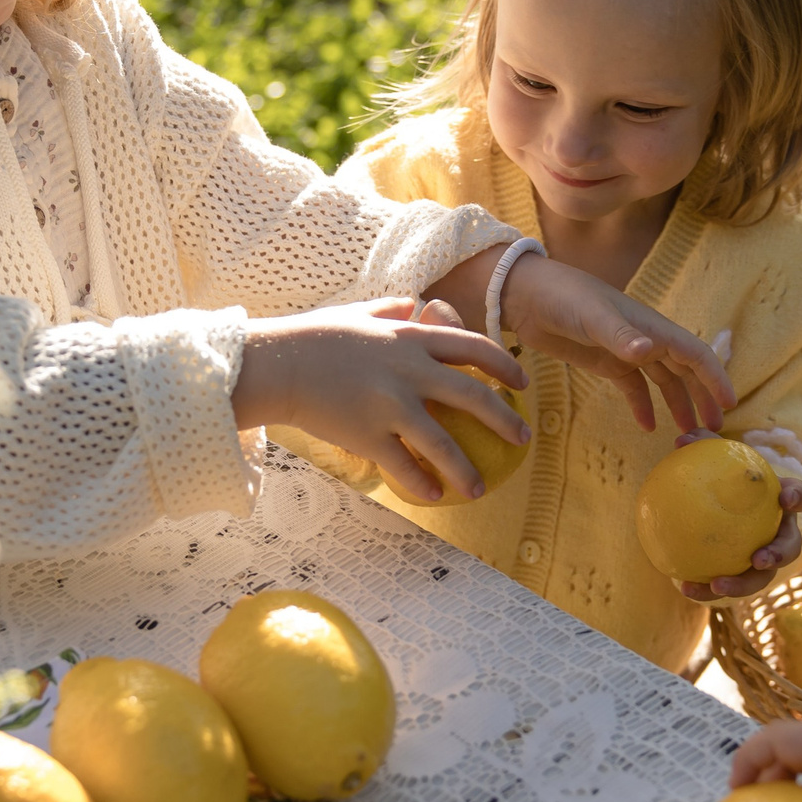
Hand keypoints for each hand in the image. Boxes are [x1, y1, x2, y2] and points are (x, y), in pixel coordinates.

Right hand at [231, 299, 528, 502]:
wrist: (277, 365)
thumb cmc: (313, 338)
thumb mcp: (358, 314)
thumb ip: (391, 310)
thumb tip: (413, 305)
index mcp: (411, 339)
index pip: (473, 348)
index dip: (505, 365)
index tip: (523, 382)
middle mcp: (409, 371)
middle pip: (472, 396)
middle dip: (505, 419)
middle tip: (524, 437)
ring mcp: (390, 405)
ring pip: (443, 442)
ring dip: (466, 469)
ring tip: (480, 490)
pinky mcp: (368, 434)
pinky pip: (402, 464)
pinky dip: (421, 482)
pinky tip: (433, 496)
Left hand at [496, 254, 733, 434]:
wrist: (527, 296)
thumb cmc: (563, 297)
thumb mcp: (592, 316)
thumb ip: (619, 335)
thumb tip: (648, 352)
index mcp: (651, 327)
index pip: (694, 354)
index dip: (714, 378)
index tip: (730, 403)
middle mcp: (645, 339)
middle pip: (684, 371)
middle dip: (702, 397)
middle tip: (713, 429)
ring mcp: (626, 351)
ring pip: (662, 381)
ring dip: (677, 404)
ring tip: (687, 432)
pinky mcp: (605, 362)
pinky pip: (633, 387)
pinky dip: (642, 405)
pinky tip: (647, 426)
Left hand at [675, 431, 801, 600]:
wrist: (716, 510)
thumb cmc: (722, 479)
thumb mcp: (717, 461)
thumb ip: (703, 447)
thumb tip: (680, 439)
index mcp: (781, 504)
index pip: (800, 496)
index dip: (798, 497)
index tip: (786, 497)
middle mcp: (780, 534)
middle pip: (790, 547)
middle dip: (779, 555)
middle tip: (759, 559)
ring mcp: (765, 559)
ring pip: (762, 577)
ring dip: (742, 584)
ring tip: (717, 586)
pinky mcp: (743, 576)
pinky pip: (728, 584)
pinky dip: (707, 588)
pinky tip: (684, 587)